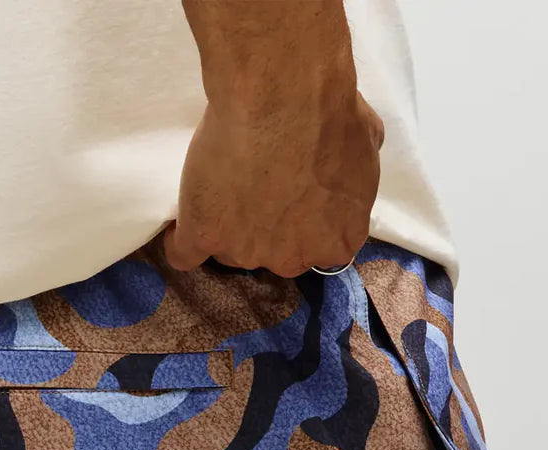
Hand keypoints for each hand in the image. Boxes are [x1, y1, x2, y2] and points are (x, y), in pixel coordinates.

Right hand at [164, 91, 383, 277]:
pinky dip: (181, 241)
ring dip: (227, 227)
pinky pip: (183, 253)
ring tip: (221, 184)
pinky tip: (181, 225)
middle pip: (272, 254)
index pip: (316, 248)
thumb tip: (345, 166)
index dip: (303, 222)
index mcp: (337, 241)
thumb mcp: (367, 142)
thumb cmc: (329, 112)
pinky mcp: (204, 237)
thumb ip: (353, 172)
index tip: (292, 200)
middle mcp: (293, 259)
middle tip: (256, 186)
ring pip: (230, 251)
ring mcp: (246, 253)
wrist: (280, 94)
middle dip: (265, 228)